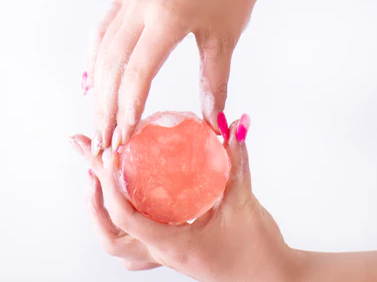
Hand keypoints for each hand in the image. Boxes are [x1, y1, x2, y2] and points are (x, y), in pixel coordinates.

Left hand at [70, 115, 298, 281]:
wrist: (270, 279)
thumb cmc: (257, 250)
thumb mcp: (244, 202)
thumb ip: (237, 161)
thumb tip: (234, 125)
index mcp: (174, 244)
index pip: (125, 217)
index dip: (110, 186)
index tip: (108, 156)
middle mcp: (163, 254)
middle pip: (109, 236)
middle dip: (93, 201)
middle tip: (90, 166)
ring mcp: (165, 257)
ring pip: (117, 245)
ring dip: (101, 215)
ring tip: (97, 183)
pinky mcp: (172, 254)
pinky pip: (134, 246)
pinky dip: (121, 223)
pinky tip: (129, 202)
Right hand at [82, 0, 269, 154]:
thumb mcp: (224, 40)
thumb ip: (214, 83)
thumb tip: (212, 122)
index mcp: (167, 18)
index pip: (138, 73)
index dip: (128, 108)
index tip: (124, 137)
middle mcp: (141, 7)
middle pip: (112, 65)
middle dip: (107, 106)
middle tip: (106, 138)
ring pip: (102, 49)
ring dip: (97, 87)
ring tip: (98, 117)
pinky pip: (101, 29)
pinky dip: (93, 57)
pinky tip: (91, 80)